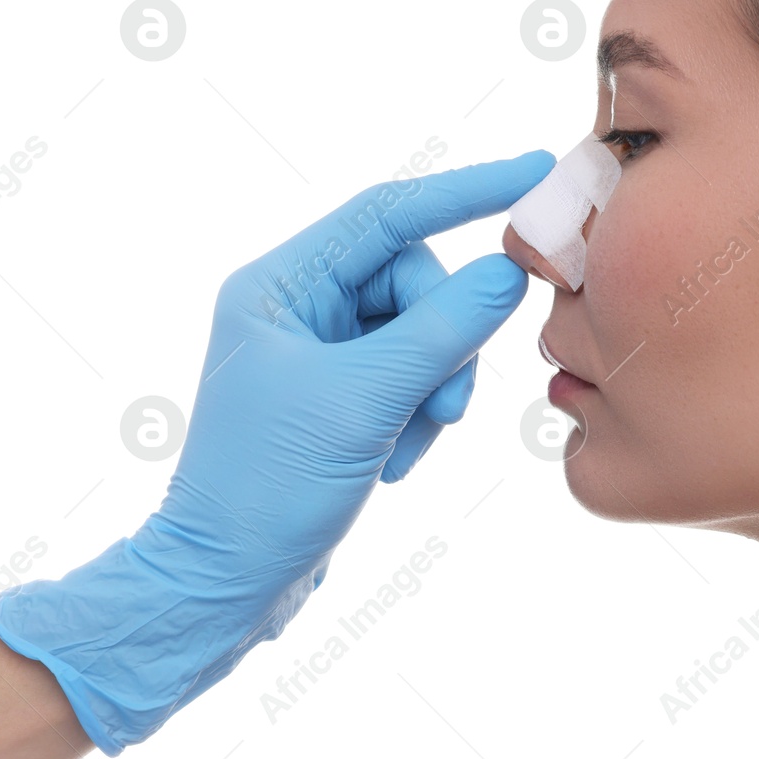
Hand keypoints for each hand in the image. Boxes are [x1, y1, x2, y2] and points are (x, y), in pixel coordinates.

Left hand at [0, 152, 554, 754]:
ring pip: (424, 331)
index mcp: (281, 286)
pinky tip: (393, 461)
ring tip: (409, 442)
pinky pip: (414, 374)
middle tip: (448, 403)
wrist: (223, 587)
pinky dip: (420, 414)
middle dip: (446, 340)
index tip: (535, 172)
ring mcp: (321, 352)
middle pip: (416, 280)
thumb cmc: (268, 488)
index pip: (389, 213)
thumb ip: (442, 330)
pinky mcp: (342, 395)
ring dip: (435, 387)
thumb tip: (510, 271)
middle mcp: (298, 306)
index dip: (467, 190)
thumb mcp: (364, 402)